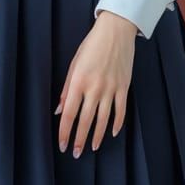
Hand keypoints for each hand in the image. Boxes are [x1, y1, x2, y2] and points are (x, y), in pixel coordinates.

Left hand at [54, 8, 137, 156]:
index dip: (65, 131)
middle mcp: (94, 87)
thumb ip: (67, 88)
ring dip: (97, 136)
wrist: (116, 31)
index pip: (69, 113)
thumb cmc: (92, 45)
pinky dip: (117, 124)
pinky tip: (112, 132)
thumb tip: (60, 110)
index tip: (63, 144)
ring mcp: (111, 88)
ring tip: (92, 147)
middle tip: (76, 152)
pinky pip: (120, 111)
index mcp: (79, 81)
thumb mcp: (74, 63)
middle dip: (79, 139)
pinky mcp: (124, 87)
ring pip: (103, 120)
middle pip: (85, 120)